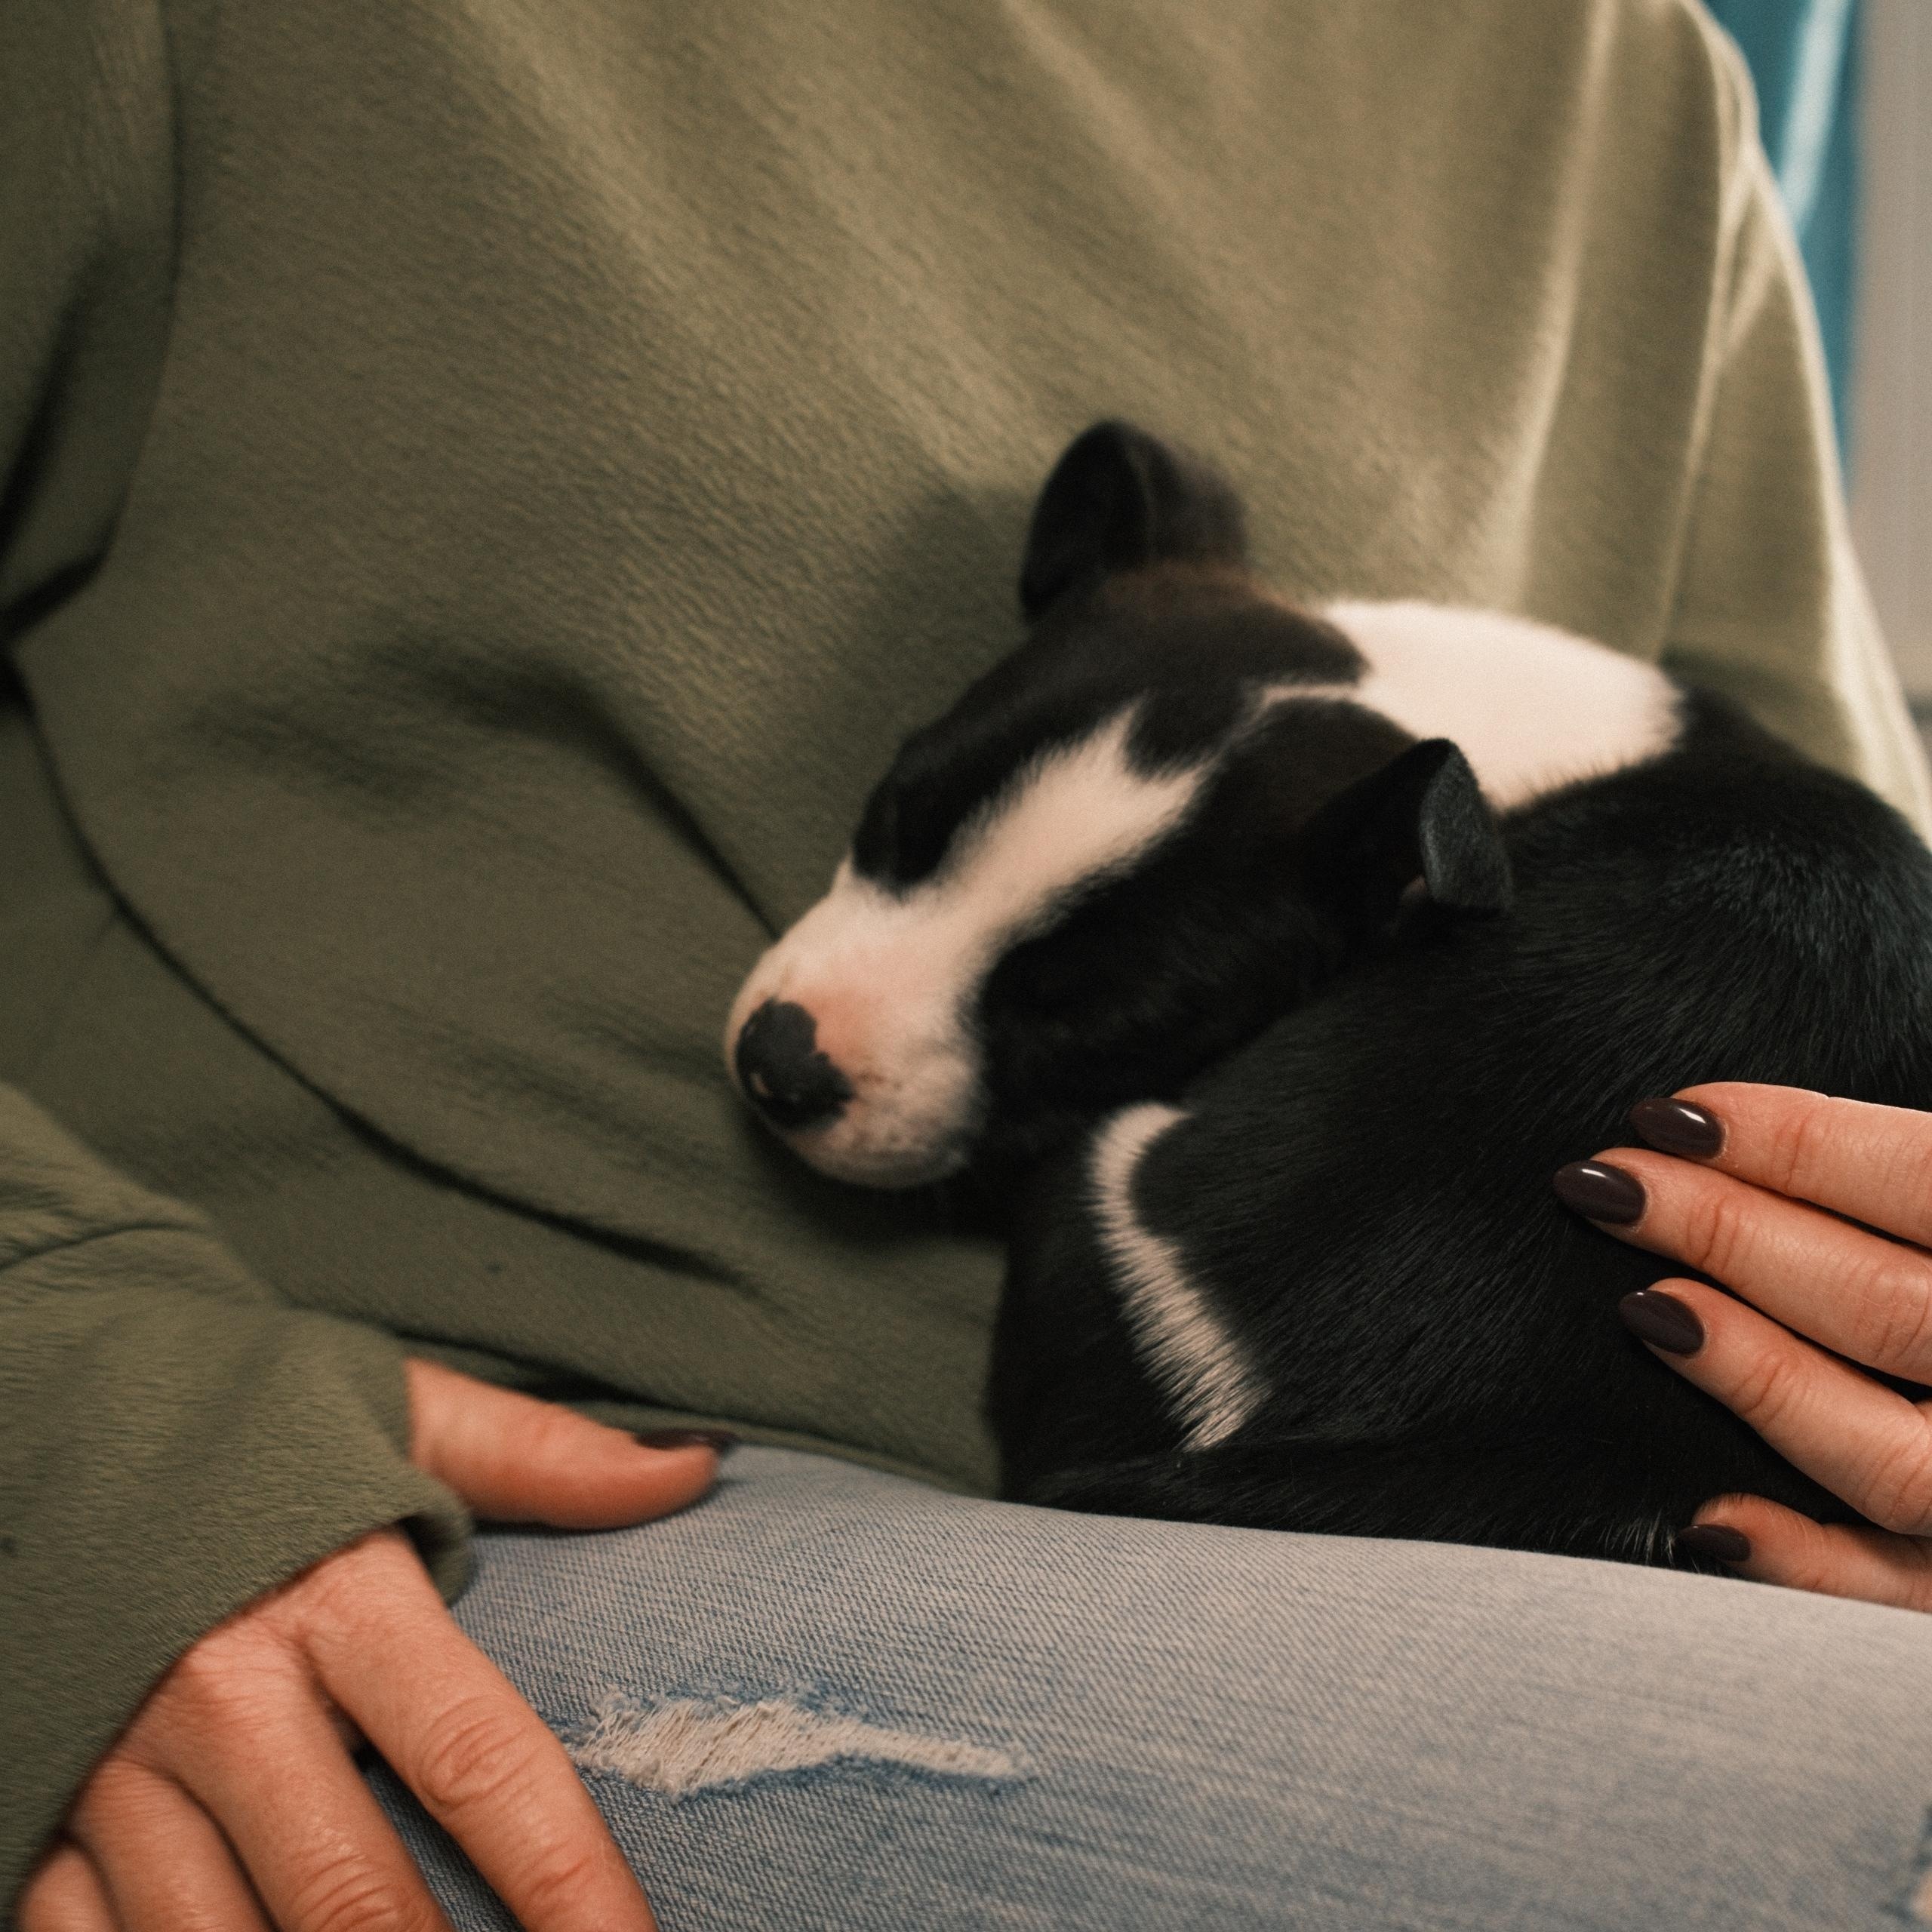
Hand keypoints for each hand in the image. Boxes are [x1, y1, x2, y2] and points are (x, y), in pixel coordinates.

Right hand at [21, 1359, 728, 1929]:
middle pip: (348, 1898)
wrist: (47, 1403)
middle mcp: (219, 1695)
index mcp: (333, 1594)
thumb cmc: (249, 1418)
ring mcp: (111, 1771)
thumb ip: (541, 1454)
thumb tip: (695, 1468)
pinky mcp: (33, 1815)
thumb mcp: (398, 1411)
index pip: (476, 1760)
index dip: (565, 1880)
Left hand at [1555, 1082, 1931, 1607]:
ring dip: (1756, 1379)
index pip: (1931, 1178)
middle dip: (1728, 1234)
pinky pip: (1907, 1608)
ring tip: (1645, 1307)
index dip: (1795, 1141)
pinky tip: (1710, 1522)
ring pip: (1890, 1456)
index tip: (1672, 1112)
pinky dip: (1811, 1571)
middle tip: (1610, 1180)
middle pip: (1883, 1304)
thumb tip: (1822, 1141)